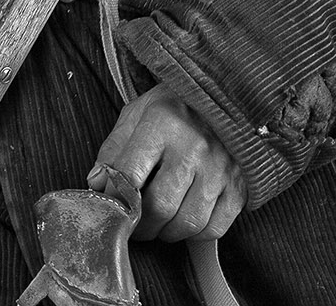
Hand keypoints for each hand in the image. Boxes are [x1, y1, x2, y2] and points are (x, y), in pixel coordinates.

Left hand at [91, 83, 245, 242]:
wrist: (226, 99)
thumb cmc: (173, 108)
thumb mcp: (136, 114)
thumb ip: (113, 149)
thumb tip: (97, 184)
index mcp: (161, 124)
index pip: (129, 175)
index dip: (115, 201)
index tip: (112, 208)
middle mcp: (193, 148)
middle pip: (160, 206)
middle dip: (141, 225)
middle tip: (134, 225)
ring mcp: (219, 169)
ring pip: (187, 223)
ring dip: (166, 232)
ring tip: (158, 223)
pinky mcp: (238, 188)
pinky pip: (214, 228)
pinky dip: (194, 235)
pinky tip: (184, 221)